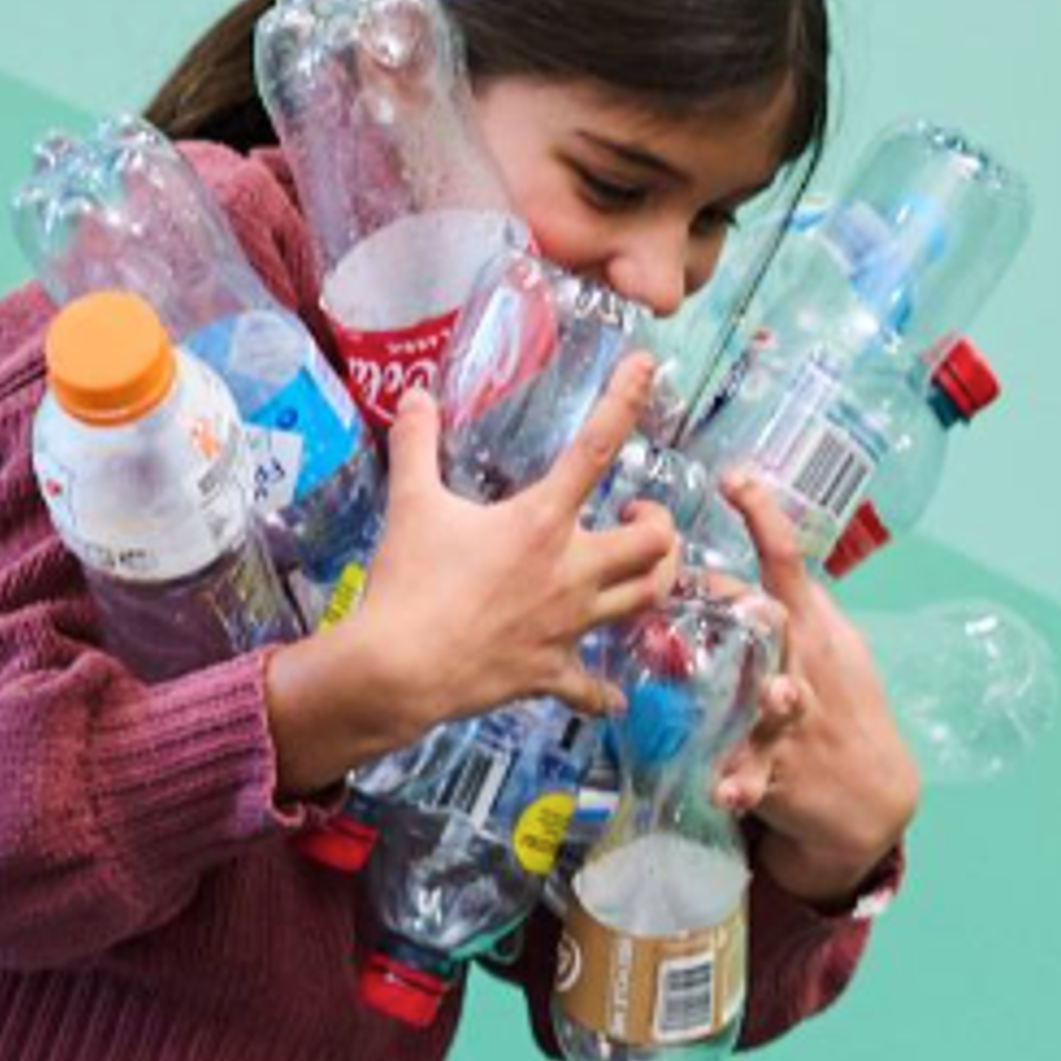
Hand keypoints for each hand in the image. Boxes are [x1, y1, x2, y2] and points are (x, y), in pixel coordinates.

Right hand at [338, 356, 681, 739]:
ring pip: (646, 602)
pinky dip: (605, 692)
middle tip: (637, 518)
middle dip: (660, 527)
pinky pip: (596, 689)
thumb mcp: (410, 503)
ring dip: (654, 583)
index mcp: (541, 521)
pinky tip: (610, 693)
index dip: (625, 401)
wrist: (399, 669)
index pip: (596, 448)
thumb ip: (416, 444)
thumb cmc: (409, 583)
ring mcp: (568, 626)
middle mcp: (571, 572)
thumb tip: (415, 396)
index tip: (647, 366)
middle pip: (655, 545)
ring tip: (638, 571)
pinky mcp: (553, 673)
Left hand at [720, 472, 920, 903]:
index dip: (763, 518)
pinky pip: (754, 778)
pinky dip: (740, 786)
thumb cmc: (834, 703)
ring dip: (775, 697)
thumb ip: (771, 607)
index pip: (787, 562)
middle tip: (740, 590)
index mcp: (810, 627)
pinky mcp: (780, 772)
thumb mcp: (819, 645)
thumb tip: (706, 570)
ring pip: (781, 700)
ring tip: (771, 695)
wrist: (872, 796)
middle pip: (779, 625)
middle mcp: (803, 666)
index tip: (735, 478)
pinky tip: (724, 793)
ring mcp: (793, 721)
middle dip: (759, 607)